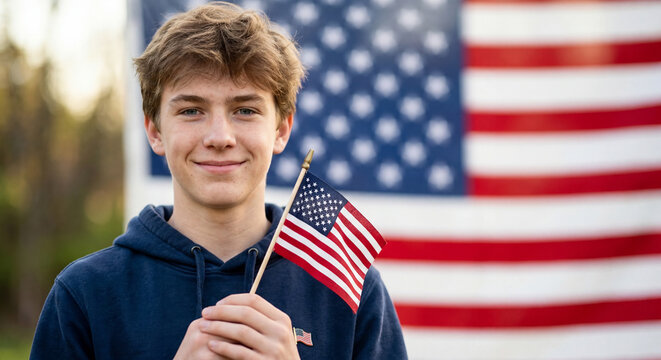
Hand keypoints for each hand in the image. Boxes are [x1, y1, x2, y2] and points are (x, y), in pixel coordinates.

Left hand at [174, 293, 299, 359]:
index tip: (217, 303)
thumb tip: (230, 304)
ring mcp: (273, 349)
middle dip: (221, 311)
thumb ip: (261, 320)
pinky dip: (223, 347)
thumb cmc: (276, 354)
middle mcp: (280, 332)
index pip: (254, 300)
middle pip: (245, 313)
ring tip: (203, 327)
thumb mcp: (276, 334)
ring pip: (241, 331)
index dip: (233, 300)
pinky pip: (239, 352)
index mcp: (282, 320)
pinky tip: (212, 344)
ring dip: (218, 327)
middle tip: (204, 312)